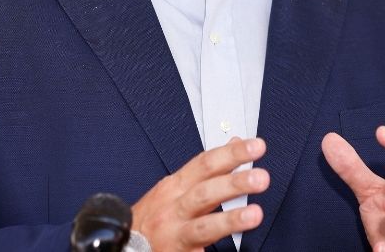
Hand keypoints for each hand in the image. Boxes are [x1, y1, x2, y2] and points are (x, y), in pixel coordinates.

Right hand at [131, 136, 269, 251]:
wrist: (124, 248)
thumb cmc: (152, 218)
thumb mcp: (175, 187)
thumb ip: (206, 169)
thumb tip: (235, 143)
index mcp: (174, 187)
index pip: (205, 164)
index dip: (231, 154)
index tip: (255, 146)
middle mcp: (174, 209)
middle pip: (205, 192)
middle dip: (234, 183)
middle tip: (260, 177)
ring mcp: (176, 234)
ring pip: (204, 226)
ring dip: (231, 219)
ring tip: (254, 214)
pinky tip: (236, 249)